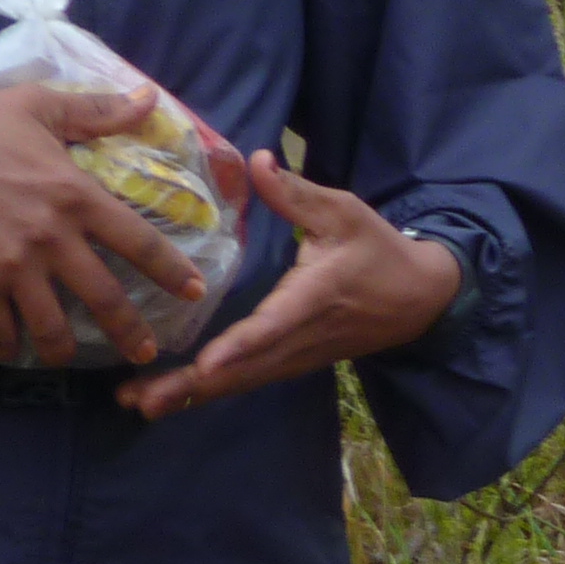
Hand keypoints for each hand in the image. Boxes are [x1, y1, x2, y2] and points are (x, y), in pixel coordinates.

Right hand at [0, 81, 212, 369]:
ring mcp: (9, 265)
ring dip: (62, 348)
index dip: (172, 271)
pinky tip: (8, 347)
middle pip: (104, 299)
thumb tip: (149, 99)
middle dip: (129, 332)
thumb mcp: (35, 105)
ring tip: (67, 356)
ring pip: (50, 326)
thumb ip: (95, 110)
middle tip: (144, 352)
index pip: (140, 242)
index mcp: (74, 197)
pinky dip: (2, 343)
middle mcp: (49, 239)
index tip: (194, 292)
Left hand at [121, 149, 460, 419]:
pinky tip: (175, 397)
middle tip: (141, 400)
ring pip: (245, 381)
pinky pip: (251, 380)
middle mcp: (305, 336)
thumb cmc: (379, 250)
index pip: (274, 326)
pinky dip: (212, 392)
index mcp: (315, 297)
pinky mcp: (297, 361)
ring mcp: (301, 355)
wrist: (423, 297)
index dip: (240, 347)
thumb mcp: (345, 212)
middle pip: (246, 368)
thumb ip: (296, 192)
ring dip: (194, 396)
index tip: (206, 365)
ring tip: (141, 404)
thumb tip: (256, 159)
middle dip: (193, 386)